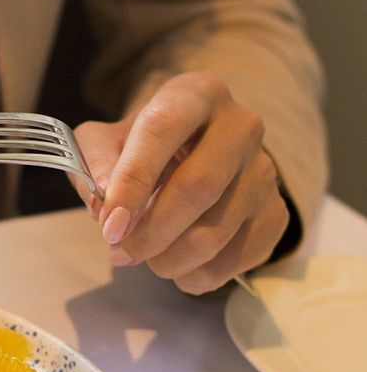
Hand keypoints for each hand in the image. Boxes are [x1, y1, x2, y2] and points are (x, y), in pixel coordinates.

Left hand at [73, 72, 289, 294]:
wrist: (196, 157)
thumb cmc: (145, 150)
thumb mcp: (107, 142)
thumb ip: (94, 164)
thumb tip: (104, 206)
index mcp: (197, 94)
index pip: (162, 130)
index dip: (132, 183)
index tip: (109, 225)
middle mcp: (242, 127)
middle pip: (197, 188)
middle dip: (149, 233)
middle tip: (120, 251)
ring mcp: (265, 173)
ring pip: (212, 236)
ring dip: (166, 261)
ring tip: (144, 255)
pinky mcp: (276, 215)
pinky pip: (231, 263)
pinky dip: (193, 276)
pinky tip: (176, 264)